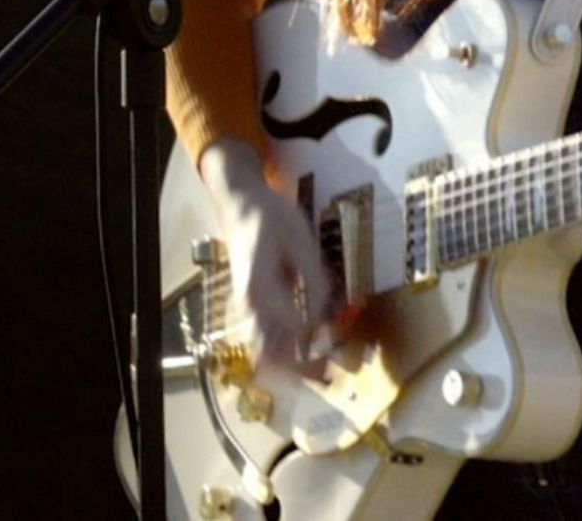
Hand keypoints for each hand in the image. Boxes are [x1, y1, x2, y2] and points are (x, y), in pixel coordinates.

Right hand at [198, 138, 334, 371]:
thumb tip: (324, 317)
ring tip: (322, 371)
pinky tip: (306, 350)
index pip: (294, 330)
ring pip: (265, 352)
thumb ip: (313, 280)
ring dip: (291, 365)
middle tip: (330, 376)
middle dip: (300, 370)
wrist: (240, 205)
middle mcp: (250, 308)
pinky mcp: (252, 306)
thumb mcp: (300, 242)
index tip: (340, 345)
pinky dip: (283, 351)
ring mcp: (248, 309)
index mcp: (261, 292)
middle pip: (271, 355)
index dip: (318, 341)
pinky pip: (264, 339)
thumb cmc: (272, 217)